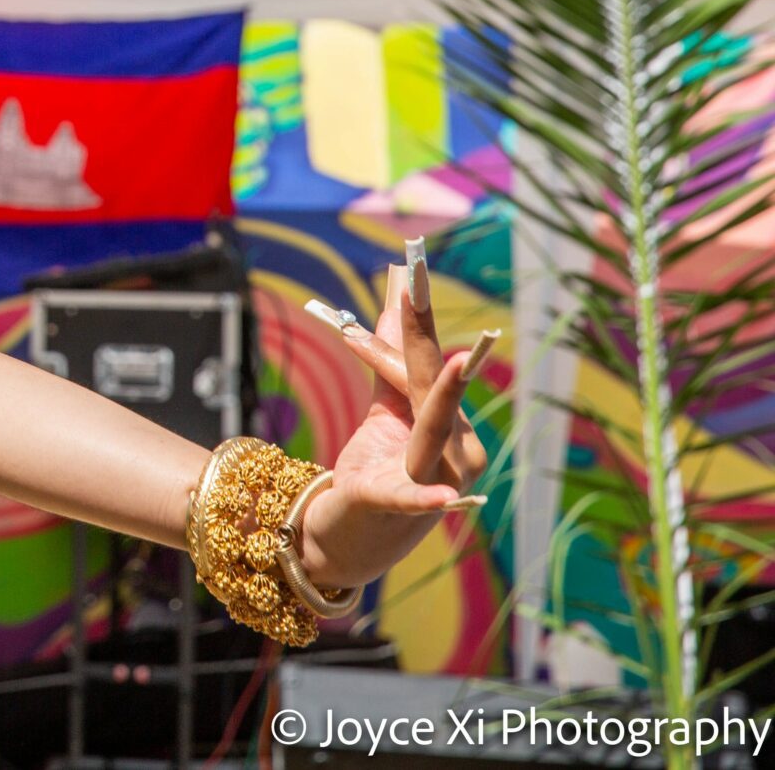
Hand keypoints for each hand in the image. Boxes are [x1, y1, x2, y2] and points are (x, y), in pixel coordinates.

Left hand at [295, 255, 494, 590]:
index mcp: (450, 425)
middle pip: (433, 384)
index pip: (429, 366)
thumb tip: (395, 298)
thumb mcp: (385, 409)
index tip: (403, 269)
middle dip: (424, 333)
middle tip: (414, 280)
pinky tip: (443, 497)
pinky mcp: (395, 509)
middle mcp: (456, 452)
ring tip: (457, 362)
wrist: (352, 539)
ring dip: (436, 393)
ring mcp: (435, 482)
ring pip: (431, 424)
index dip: (411, 322)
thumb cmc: (376, 470)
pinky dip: (426, 498)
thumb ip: (391, 359)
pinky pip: (413, 500)